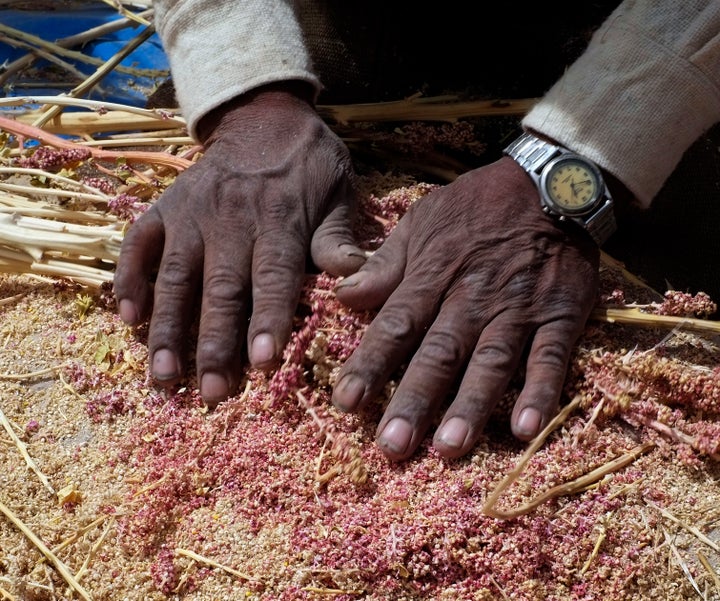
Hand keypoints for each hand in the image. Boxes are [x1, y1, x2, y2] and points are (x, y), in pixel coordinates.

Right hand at [113, 82, 365, 404]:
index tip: (260, 362)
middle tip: (210, 392)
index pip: (273, 276)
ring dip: (168, 327)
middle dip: (214, 343)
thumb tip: (354, 283)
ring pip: (176, 275)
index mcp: (280, 219)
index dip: (267, 319)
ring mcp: (192, 213)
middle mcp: (231, 219)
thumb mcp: (338, 193)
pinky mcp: (166, 207)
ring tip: (163, 375)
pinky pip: (140, 243)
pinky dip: (130, 278)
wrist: (263, 115)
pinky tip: (126, 317)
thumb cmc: (309, 165)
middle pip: (221, 287)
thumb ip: (339, 239)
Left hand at [332, 156, 599, 460]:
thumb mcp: (423, 220)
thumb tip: (343, 295)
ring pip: (491, 363)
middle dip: (414, 400)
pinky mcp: (560, 316)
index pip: (396, 325)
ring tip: (448, 449)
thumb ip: (385, 263)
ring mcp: (519, 309)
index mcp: (434, 274)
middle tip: (392, 446)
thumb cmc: (477, 205)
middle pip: (440, 354)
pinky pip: (551, 358)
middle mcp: (473, 298)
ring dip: (470, 406)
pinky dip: (540, 393)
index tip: (346, 402)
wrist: (552, 182)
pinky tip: (526, 430)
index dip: (370, 365)